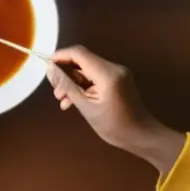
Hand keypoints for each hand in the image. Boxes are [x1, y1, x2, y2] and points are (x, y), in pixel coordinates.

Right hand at [47, 45, 184, 172]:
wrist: (142, 136)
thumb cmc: (114, 126)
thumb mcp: (86, 107)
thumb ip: (67, 86)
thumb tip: (50, 69)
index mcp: (107, 74)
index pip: (79, 53)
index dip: (61, 56)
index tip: (47, 67)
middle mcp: (114, 68)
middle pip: (83, 60)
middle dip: (66, 73)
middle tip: (56, 92)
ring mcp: (118, 73)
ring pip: (88, 69)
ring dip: (74, 81)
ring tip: (63, 100)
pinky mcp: (119, 79)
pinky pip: (96, 76)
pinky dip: (84, 85)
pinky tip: (76, 100)